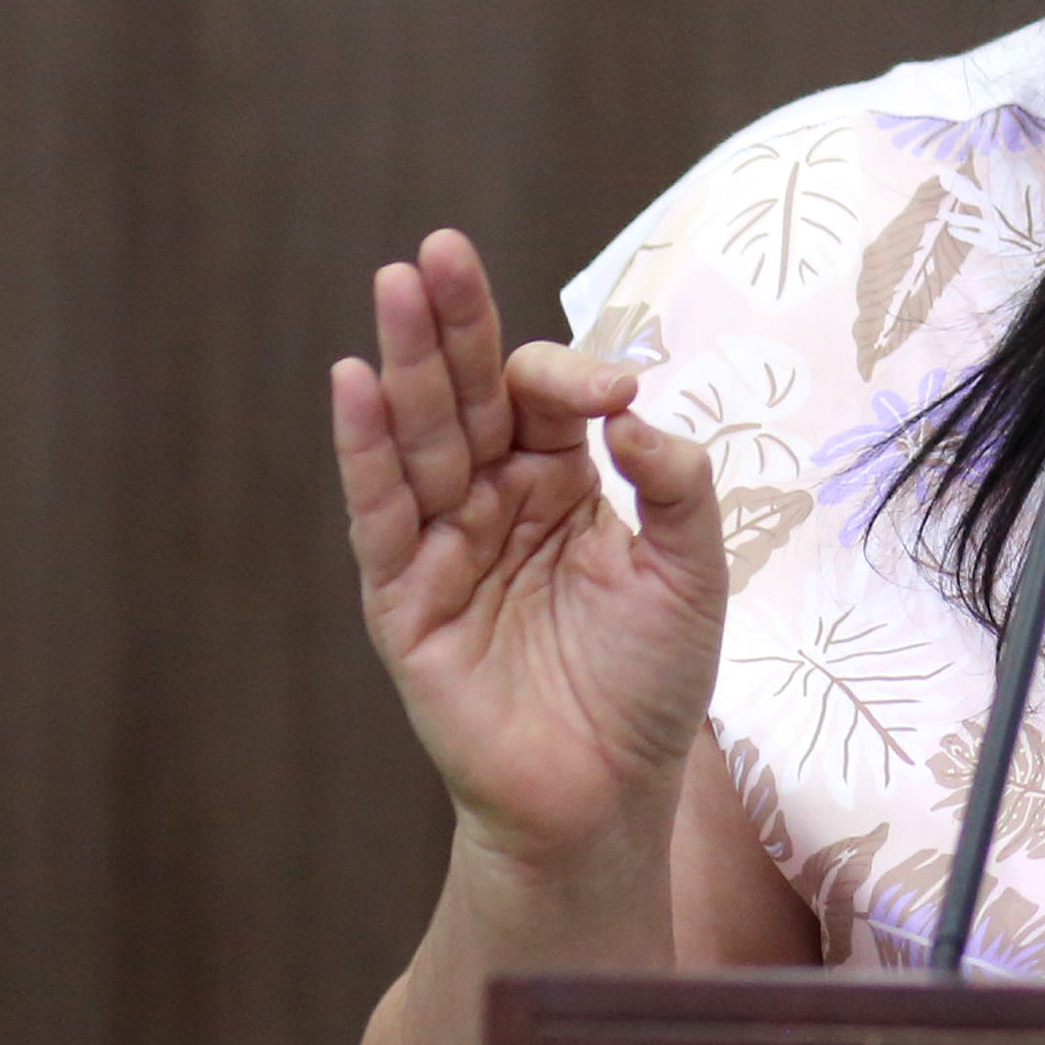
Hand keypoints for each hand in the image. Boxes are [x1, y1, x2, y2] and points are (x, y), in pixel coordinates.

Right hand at [329, 231, 726, 871]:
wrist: (606, 795)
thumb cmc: (649, 685)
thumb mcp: (691, 571)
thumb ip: (677, 484)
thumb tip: (635, 410)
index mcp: (562, 482)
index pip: (545, 396)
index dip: (571, 377)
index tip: (617, 394)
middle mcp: (495, 499)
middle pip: (468, 393)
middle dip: (454, 321)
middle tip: (439, 248)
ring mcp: (444, 545)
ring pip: (420, 437)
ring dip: (403, 362)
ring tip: (393, 285)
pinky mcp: (405, 600)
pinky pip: (380, 515)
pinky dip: (365, 450)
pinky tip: (352, 383)